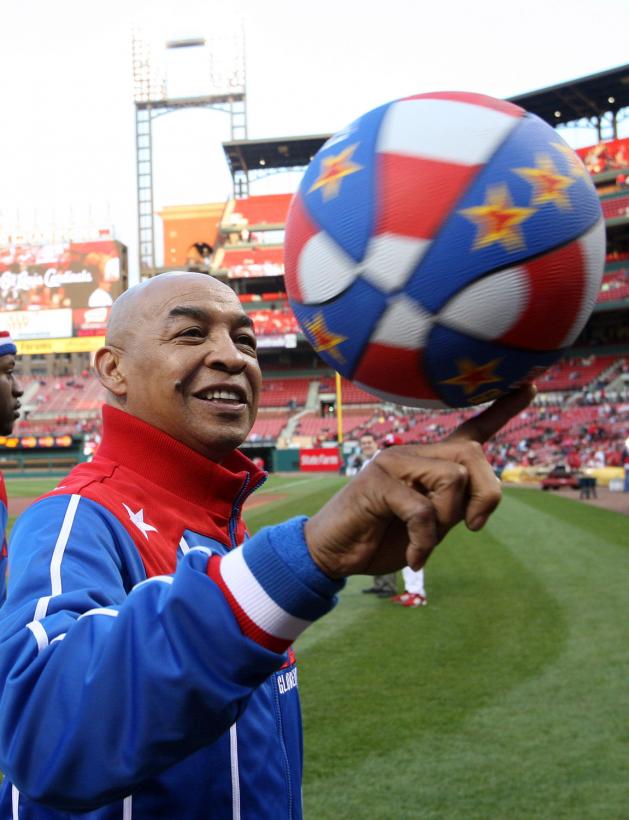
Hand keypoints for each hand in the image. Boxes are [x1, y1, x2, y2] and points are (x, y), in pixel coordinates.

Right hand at [304, 384, 534, 578]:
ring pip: (452, 479)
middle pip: (473, 454)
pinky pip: (422, 510)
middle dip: (485, 496)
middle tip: (473, 527)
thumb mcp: (432, 526)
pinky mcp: (376, 481)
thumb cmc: (384, 538)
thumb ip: (455, 508)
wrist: (335, 553)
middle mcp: (414, 453)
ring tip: (425, 541)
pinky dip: (424, 540)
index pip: (471, 429)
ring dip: (446, 521)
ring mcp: (393, 462)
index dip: (503, 408)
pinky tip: (414, 557)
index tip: (531, 384)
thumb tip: (478, 506)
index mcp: (430, 461)